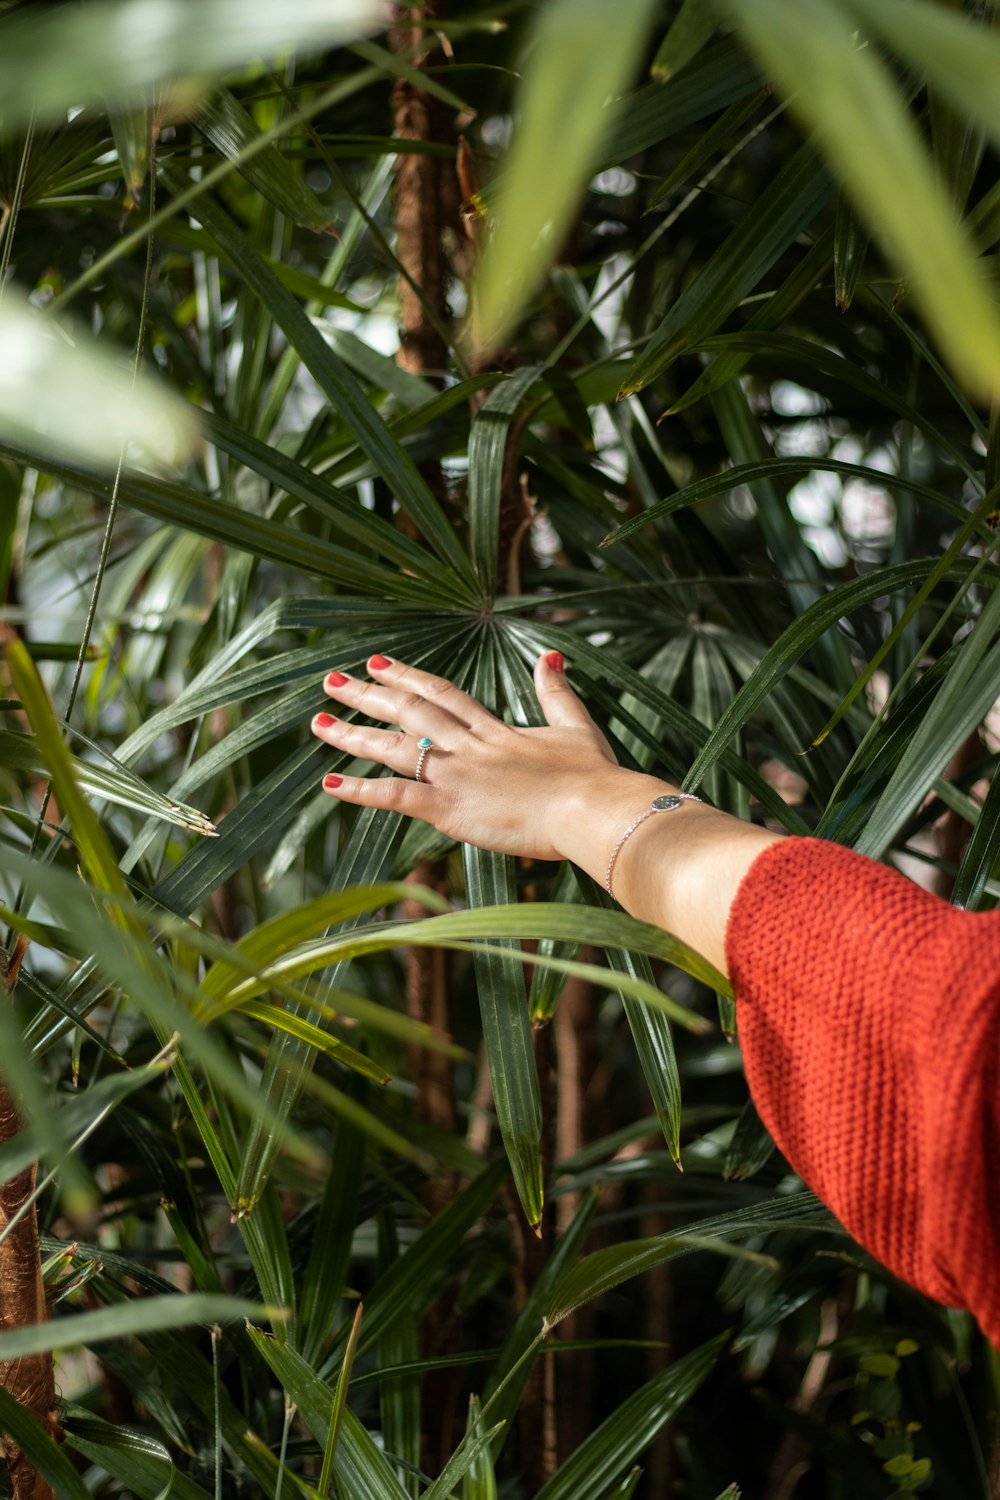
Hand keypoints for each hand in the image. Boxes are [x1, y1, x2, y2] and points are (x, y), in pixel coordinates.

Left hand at [310, 651, 781, 971]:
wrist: (592, 807)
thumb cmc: (593, 776)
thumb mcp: (575, 725)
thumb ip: (556, 692)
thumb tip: (550, 657)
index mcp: (495, 731)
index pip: (442, 695)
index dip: (408, 677)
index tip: (377, 662)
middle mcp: (469, 746)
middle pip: (408, 712)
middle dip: (367, 695)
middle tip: (331, 680)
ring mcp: (456, 775)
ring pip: (394, 748)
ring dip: (353, 734)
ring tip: (319, 722)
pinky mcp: (450, 808)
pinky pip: (396, 796)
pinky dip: (362, 790)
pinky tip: (330, 783)